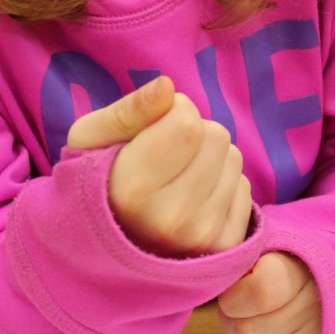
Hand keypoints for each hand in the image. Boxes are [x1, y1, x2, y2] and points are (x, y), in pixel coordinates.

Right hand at [66, 75, 251, 256]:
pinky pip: (244, 189)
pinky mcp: (225, 247)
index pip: (187, 123)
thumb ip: (128, 111)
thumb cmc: (95, 181)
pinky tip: (193, 200)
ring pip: (233, 160)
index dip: (173, 111)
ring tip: (176, 178)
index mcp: (131, 191)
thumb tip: (167, 86)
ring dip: (210, 159)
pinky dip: (222, 186)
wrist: (102, 245)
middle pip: (216, 137)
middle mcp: (170, 220)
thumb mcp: (90, 139)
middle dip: (194, 133)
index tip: (152, 128)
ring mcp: (200, 237)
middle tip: (164, 156)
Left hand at [218, 252, 320, 333]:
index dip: (234, 299)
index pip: (260, 294)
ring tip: (252, 324)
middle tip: (237, 310)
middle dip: (231, 320)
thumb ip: (242, 262)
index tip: (231, 295)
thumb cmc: (284, 267)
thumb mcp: (266, 251)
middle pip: (248, 330)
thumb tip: (218, 283)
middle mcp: (317, 310)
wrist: (327, 288)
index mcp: (302, 273)